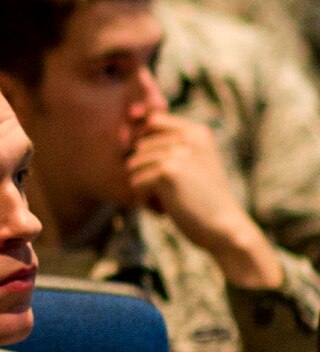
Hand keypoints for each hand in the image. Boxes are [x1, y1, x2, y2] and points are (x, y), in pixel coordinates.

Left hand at [127, 112, 281, 289]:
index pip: (152, 122)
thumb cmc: (203, 200)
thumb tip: (128, 134)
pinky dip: (146, 202)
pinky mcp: (167, 172)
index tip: (159, 169)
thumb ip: (170, 146)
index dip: (144, 144)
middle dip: (147, 174)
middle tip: (174, 192)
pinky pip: (135, 184)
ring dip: (145, 189)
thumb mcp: (193, 164)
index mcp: (197, 132)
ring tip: (172, 200)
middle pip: (138, 149)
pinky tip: (168, 209)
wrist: (225, 229)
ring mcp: (178, 153)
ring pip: (132, 167)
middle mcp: (188, 137)